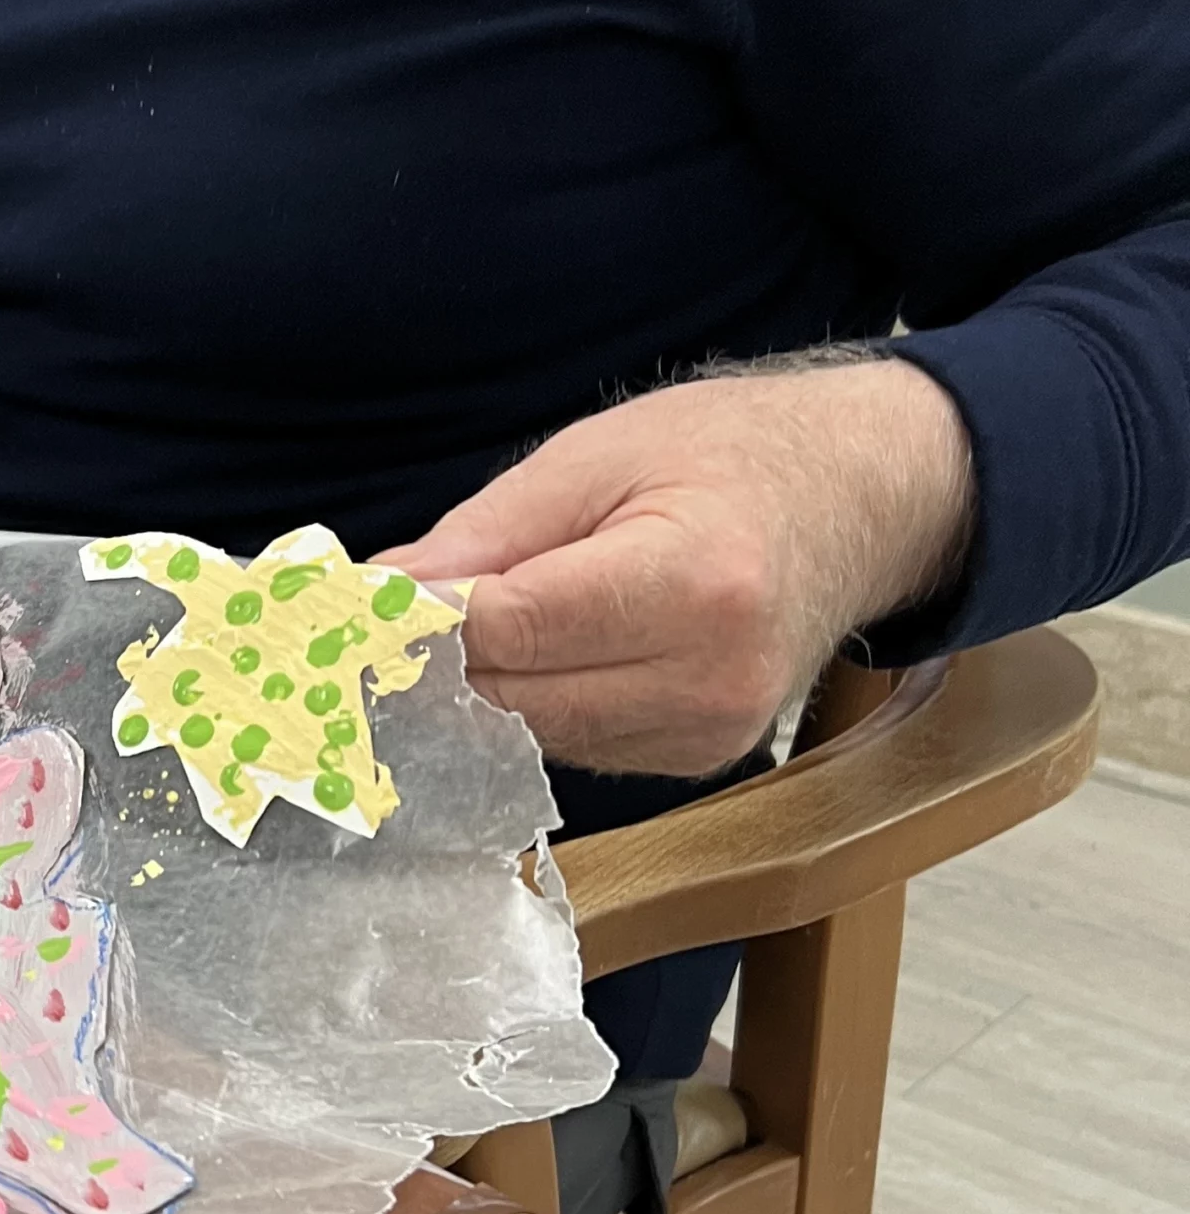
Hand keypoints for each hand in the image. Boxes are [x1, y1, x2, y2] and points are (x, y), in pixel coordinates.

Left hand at [385, 361, 974, 776]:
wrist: (864, 499)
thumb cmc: (733, 455)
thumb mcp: (600, 455)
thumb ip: (486, 534)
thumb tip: (382, 592)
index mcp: (691, 586)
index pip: (509, 631)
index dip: (417, 625)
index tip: (350, 611)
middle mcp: (708, 678)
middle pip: (512, 700)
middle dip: (428, 668)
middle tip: (359, 633)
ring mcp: (708, 733)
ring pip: (530, 737)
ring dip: (471, 695)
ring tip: (427, 641)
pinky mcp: (696, 759)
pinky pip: (571, 747)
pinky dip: (526, 710)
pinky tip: (508, 665)